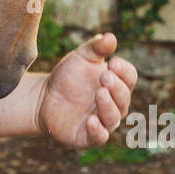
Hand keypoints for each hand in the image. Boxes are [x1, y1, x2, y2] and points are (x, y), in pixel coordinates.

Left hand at [37, 33, 136, 149]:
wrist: (44, 97)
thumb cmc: (68, 77)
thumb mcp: (80, 58)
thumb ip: (96, 48)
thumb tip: (110, 36)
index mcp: (116, 84)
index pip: (130, 78)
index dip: (124, 71)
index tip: (113, 62)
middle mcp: (114, 104)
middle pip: (124, 97)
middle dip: (117, 87)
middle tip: (104, 77)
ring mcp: (103, 121)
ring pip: (114, 117)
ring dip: (108, 106)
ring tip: (99, 94)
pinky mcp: (88, 136)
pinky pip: (99, 137)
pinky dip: (98, 130)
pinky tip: (91, 120)